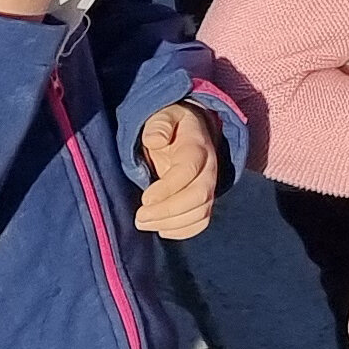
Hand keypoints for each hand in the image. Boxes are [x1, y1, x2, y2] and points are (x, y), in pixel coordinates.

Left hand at [132, 104, 222, 238]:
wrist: (189, 132)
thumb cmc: (171, 126)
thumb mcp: (163, 116)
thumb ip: (159, 125)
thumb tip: (155, 140)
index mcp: (197, 147)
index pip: (189, 171)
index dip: (168, 189)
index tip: (144, 200)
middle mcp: (209, 169)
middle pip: (199, 197)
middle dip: (168, 212)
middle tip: (139, 217)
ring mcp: (209, 186)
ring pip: (200, 213)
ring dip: (171, 224)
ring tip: (144, 223)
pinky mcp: (206, 200)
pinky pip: (201, 222)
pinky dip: (183, 231)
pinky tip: (162, 229)